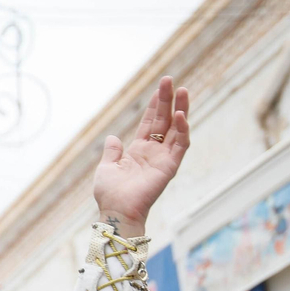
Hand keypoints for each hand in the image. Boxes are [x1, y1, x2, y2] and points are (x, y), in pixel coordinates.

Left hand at [92, 77, 190, 236]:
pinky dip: (182, 130)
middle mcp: (153, 152)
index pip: (150, 123)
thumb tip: (113, 137)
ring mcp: (163, 158)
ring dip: (181, 109)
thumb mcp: (107, 167)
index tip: (160, 88)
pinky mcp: (170, 166)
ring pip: (176, 129)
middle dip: (168, 100)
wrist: (116, 210)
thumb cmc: (110, 193)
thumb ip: (112, 152)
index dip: (155, 105)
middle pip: (164, 121)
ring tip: (183, 90)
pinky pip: (180, 145)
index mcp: (138, 150)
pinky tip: (181, 115)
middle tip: (170, 80)